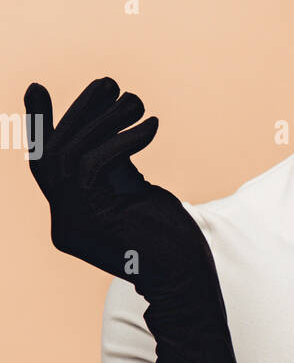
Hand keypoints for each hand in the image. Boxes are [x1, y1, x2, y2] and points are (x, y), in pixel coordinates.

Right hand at [24, 76, 216, 302]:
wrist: (186, 278)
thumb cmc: (170, 237)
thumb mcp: (134, 192)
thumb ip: (113, 164)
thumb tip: (109, 117)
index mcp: (69, 221)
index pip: (44, 165)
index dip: (38, 125)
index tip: (36, 87)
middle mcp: (63, 224)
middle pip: (55, 155)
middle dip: (80, 113)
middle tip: (109, 84)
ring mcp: (74, 225)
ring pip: (73, 155)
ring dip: (105, 120)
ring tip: (134, 102)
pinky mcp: (93, 220)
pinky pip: (96, 164)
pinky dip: (122, 139)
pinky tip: (149, 127)